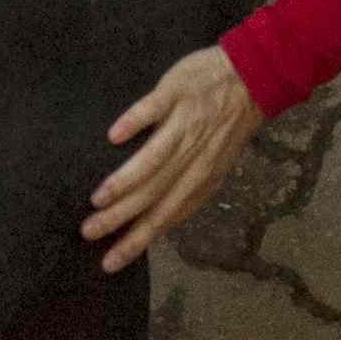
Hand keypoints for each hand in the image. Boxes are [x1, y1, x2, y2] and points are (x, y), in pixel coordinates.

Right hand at [86, 45, 258, 272]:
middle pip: (153, 194)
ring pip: (154, 159)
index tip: (109, 262)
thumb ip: (188, 192)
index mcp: (200, 179)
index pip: (163, 217)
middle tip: (88, 232)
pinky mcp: (176, 94)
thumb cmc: (226, 125)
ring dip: (125, 180)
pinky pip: (154, 110)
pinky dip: (135, 122)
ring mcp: (185, 124)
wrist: (252, 77)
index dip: (137, 242)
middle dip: (120, 218)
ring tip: (98, 199)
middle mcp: (193, 157)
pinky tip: (115, 137)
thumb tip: (157, 222)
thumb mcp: (215, 167)